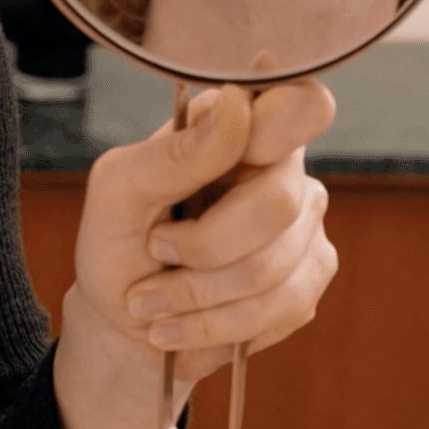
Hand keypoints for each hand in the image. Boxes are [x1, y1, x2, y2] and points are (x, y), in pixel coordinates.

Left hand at [53, 81, 337, 428]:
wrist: (123, 321)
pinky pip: (282, 306)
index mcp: (236, 125)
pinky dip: (216, 325)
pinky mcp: (310, 276)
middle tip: (155, 251)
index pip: (299, 105)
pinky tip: (182, 324)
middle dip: (203, 248)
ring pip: (274, 265)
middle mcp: (282, 167)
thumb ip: (176, 152)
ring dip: (198, 296)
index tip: (240, 144)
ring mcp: (304, 222)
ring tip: (153, 300)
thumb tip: (238, 103)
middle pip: (279, 203)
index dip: (284, 121)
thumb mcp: (120, 191)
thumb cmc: (117, 243)